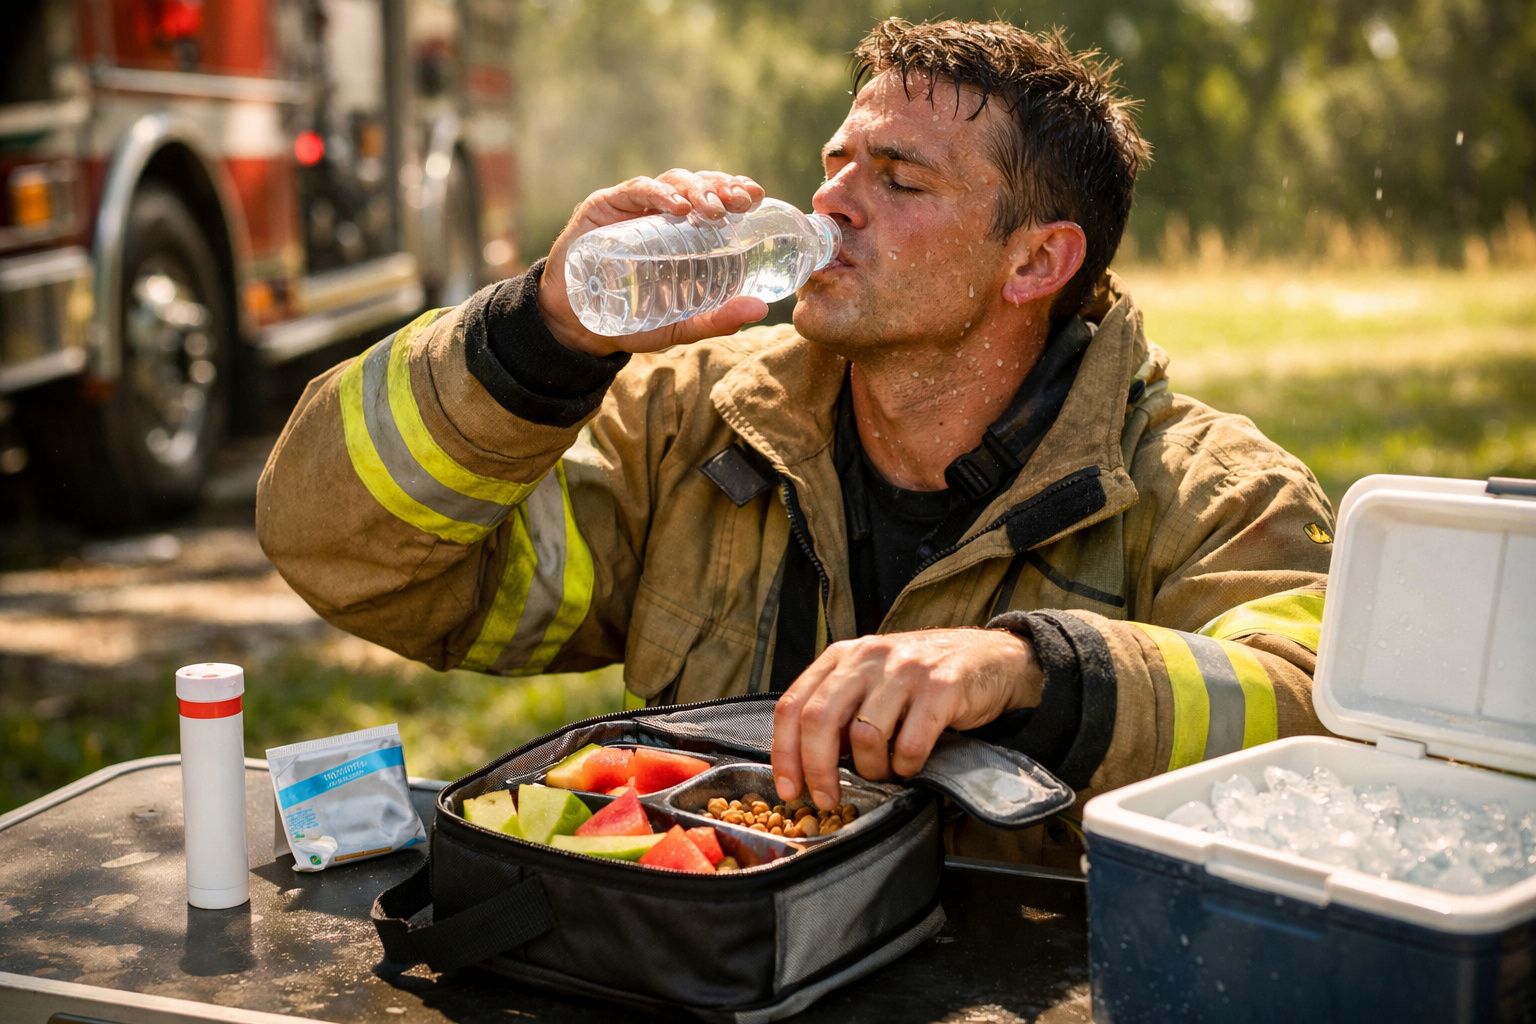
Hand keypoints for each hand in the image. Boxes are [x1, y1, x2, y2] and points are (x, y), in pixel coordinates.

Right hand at [537, 169, 769, 356]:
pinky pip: (636, 191)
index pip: (714, 200)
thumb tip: (760, 309)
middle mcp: (660, 213)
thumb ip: (715, 320)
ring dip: (697, 190)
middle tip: (742, 201)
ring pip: (672, 181)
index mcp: (682, 232)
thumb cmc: (628, 320)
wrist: (575, 325)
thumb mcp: (677, 326)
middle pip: (698, 186)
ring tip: (713, 210)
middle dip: (722, 187)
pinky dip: (659, 193)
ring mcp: (633, 207)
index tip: (757, 197)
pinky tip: (677, 205)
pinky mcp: (605, 206)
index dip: (735, 191)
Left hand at [770, 628, 1043, 809]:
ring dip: (872, 769)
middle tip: (826, 799)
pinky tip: (911, 764)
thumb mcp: (872, 681)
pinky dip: (907, 766)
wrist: (990, 659)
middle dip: (817, 770)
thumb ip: (840, 709)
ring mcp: (905, 670)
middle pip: (819, 719)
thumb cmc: (922, 679)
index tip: (789, 789)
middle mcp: (868, 656)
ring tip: (885, 772)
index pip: (794, 704)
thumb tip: (806, 762)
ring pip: (864, 735)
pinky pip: (910, 743)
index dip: (785, 753)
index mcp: (843, 656)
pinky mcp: (941, 688)